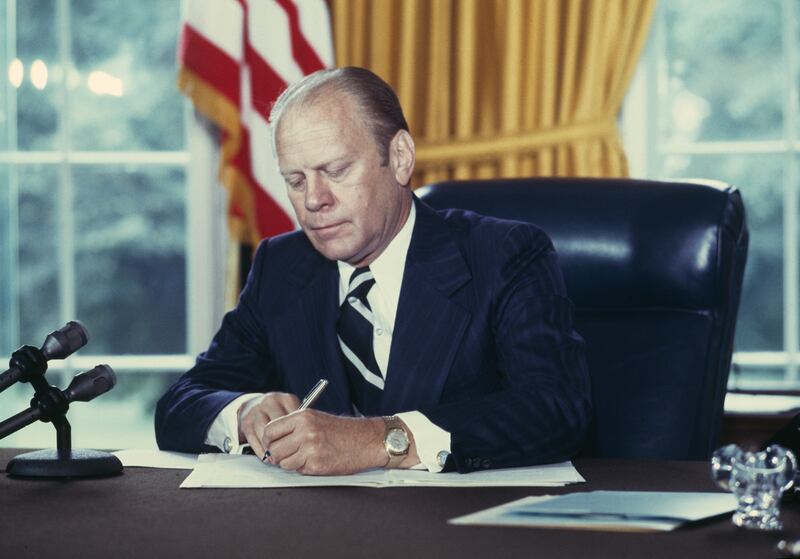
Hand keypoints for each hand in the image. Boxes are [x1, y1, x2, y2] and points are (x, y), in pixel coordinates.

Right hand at [238, 392, 299, 458]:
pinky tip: (266, 456)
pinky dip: (261, 451)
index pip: (295, 420)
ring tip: (278, 458)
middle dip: (285, 444)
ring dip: (272, 449)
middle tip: (289, 455)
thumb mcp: (291, 412)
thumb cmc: (277, 412)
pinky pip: (255, 441)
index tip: (301, 447)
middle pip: (280, 427)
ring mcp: (257, 411)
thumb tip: (307, 442)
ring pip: (266, 435)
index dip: (298, 436)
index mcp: (286, 399)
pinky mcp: (246, 423)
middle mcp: (271, 402)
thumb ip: (299, 423)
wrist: (252, 406)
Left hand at [262, 410, 391, 474]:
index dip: (268, 440)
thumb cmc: (342, 431)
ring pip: (283, 462)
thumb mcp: (316, 419)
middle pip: (273, 448)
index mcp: (302, 416)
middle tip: (284, 455)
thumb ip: (293, 427)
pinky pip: (297, 470)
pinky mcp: (316, 464)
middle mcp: (304, 431)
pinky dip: (302, 469)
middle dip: (276, 455)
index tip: (271, 445)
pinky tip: (314, 461)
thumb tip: (270, 442)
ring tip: (302, 458)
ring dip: (289, 463)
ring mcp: (310, 448)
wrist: (367, 440)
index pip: (269, 430)